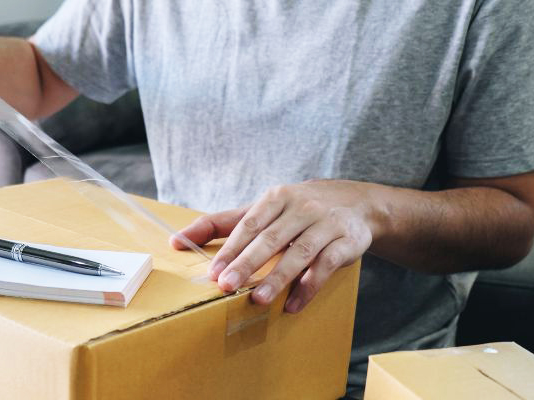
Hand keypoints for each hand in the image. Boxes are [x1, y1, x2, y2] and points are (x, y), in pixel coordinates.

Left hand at [171, 180, 380, 312]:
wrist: (356, 203)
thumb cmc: (296, 209)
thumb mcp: (262, 209)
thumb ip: (221, 224)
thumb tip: (176, 241)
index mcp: (276, 197)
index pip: (249, 224)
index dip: (231, 249)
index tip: (214, 272)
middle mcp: (302, 207)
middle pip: (271, 238)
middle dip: (248, 263)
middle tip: (227, 286)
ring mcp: (326, 224)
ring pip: (300, 252)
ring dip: (278, 278)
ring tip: (258, 300)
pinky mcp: (348, 241)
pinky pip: (328, 266)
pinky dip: (309, 287)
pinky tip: (292, 305)